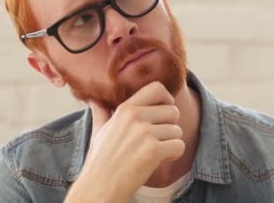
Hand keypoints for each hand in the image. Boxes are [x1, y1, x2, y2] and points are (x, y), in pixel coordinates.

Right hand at [64, 82, 184, 201]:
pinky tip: (164, 159)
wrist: (99, 187)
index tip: (164, 110)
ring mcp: (145, 134)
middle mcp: (135, 117)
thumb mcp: (99, 131)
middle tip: (161, 138)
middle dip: (171, 125)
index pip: (157, 88)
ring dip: (172, 142)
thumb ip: (101, 112)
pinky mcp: (153, 151)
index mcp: (125, 109)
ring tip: (158, 151)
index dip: (166, 98)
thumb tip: (94, 98)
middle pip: (173, 110)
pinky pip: (179, 145)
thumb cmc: (100, 161)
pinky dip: (176, 154)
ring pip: (177, 130)